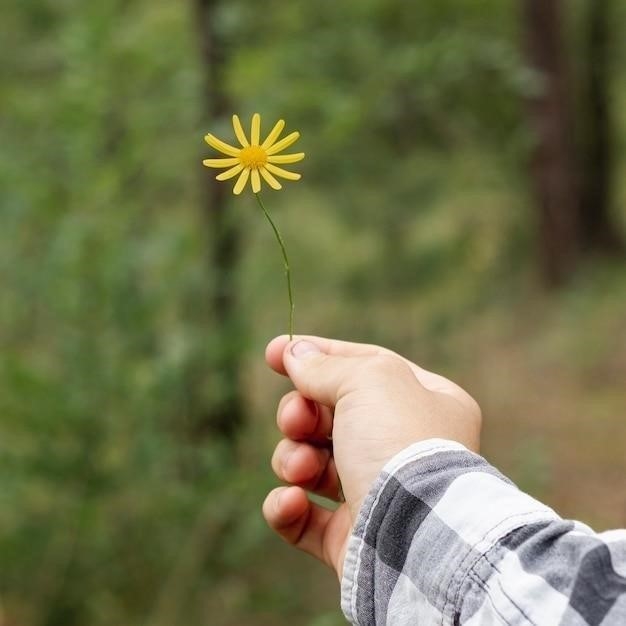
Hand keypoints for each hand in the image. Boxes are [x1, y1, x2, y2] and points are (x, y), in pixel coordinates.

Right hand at [262, 335, 481, 578]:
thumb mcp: (367, 381)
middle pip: (329, 415)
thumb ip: (325, 365)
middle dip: (301, 415)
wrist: (416, 536)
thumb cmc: (400, 445)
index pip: (362, 365)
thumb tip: (295, 352)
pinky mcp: (351, 538)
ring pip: (310, 463)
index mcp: (424, 401)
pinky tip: (291, 501)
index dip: (316, 355)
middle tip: (297, 421)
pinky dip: (286, 507)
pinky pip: (302, 517)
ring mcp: (376, 494)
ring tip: (302, 468)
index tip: (274, 351)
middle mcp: (403, 446)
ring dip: (294, 460)